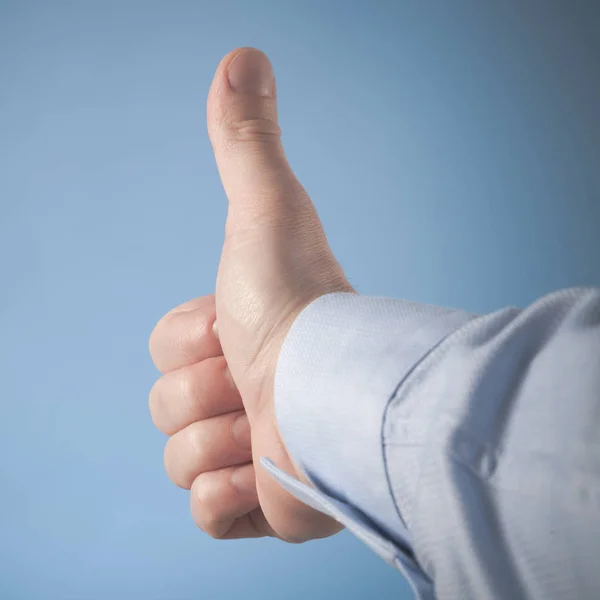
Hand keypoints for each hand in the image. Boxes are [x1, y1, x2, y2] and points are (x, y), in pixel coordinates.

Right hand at [149, 48, 352, 542]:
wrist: (339, 395)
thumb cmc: (299, 303)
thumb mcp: (265, 211)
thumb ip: (245, 144)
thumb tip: (242, 59)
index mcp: (237, 340)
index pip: (164, 351)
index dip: (190, 343)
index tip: (240, 330)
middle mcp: (247, 394)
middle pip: (164, 409)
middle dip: (204, 395)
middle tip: (257, 380)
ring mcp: (255, 455)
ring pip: (181, 462)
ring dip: (220, 443)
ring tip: (273, 426)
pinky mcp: (268, 510)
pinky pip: (208, 514)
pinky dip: (233, 499)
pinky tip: (275, 473)